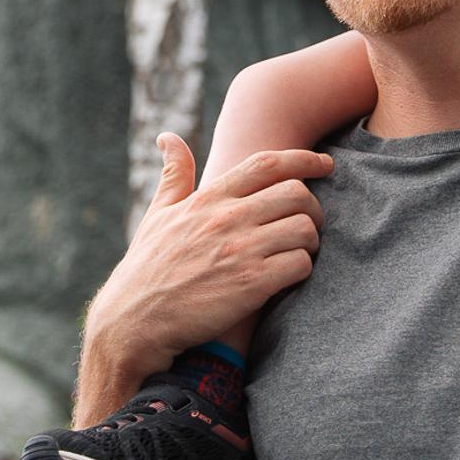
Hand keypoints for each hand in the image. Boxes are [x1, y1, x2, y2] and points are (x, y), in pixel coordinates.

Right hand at [85, 135, 331, 381]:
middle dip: (313, 206)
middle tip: (309, 222)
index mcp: (209, 198)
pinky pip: (300, 264)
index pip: (267, 164)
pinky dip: (303, 269)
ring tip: (300, 251)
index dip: (304, 159)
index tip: (325, 164)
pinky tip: (289, 276)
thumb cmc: (146, 269)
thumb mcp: (156, 215)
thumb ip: (173, 176)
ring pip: (304, 228)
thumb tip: (168, 137)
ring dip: (311, 240)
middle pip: (297, 193)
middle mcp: (227, 218)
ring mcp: (240, 251)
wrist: (133, 322)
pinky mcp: (251, 286)